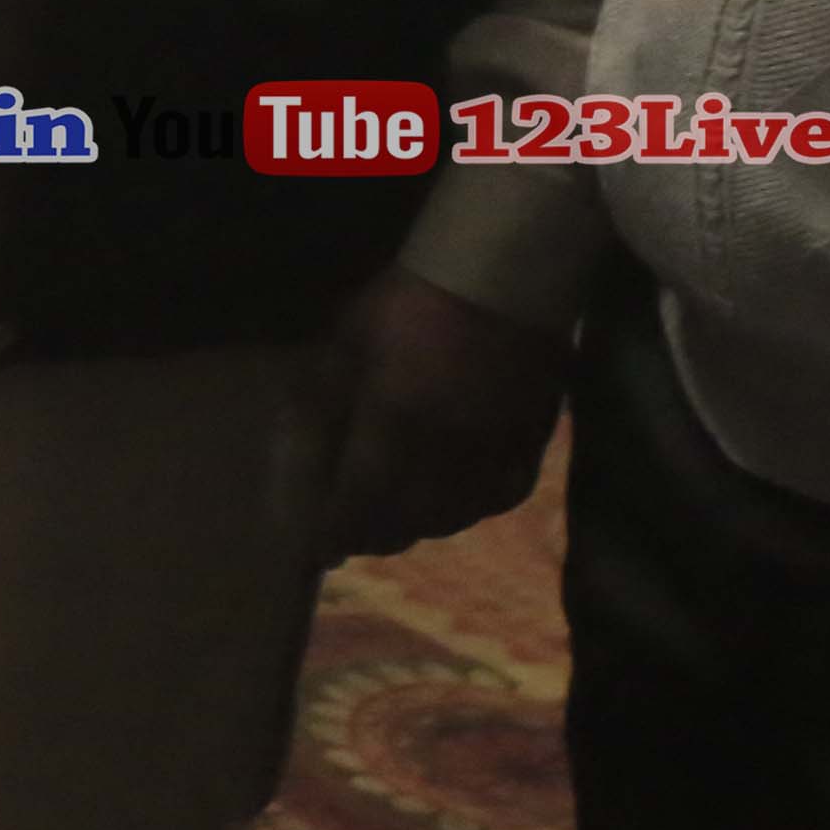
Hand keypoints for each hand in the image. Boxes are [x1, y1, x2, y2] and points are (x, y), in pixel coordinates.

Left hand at [323, 267, 573, 556]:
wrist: (500, 278)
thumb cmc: (404, 306)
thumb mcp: (342, 348)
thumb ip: (319, 409)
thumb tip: (298, 466)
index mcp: (393, 431)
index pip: (357, 506)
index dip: (334, 534)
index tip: (316, 551)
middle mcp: (445, 456)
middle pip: (406, 522)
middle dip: (372, 535)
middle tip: (351, 534)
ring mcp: (493, 452)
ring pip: (453, 516)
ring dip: (418, 526)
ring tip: (395, 522)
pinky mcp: (531, 442)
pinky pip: (500, 495)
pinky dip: (472, 508)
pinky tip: (456, 503)